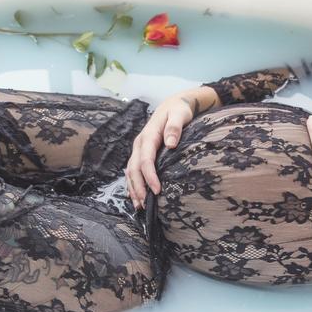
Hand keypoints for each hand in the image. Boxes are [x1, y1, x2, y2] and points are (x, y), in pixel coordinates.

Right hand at [125, 93, 198, 209]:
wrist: (173, 105)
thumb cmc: (179, 110)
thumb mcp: (180, 114)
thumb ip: (175, 127)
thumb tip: (170, 144)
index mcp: (148, 135)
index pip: (145, 159)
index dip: (149, 176)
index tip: (157, 190)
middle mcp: (139, 143)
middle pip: (134, 169)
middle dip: (138, 187)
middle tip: (145, 204)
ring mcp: (138, 149)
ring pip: (130, 171)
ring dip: (133, 189)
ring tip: (139, 206)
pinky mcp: (140, 153)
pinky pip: (133, 170)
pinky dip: (133, 184)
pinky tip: (136, 196)